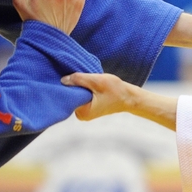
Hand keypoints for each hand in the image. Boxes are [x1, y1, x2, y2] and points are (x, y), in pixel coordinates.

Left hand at [62, 72, 176, 129]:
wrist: (129, 97)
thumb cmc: (115, 90)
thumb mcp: (96, 81)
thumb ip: (79, 79)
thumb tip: (62, 80)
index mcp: (83, 112)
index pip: (69, 96)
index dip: (69, 84)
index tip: (72, 75)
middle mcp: (81, 115)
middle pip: (71, 96)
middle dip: (75, 85)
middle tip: (82, 75)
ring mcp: (84, 113)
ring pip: (76, 95)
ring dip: (80, 86)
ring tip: (88, 80)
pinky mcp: (88, 108)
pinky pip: (81, 97)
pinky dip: (83, 89)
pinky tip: (89, 84)